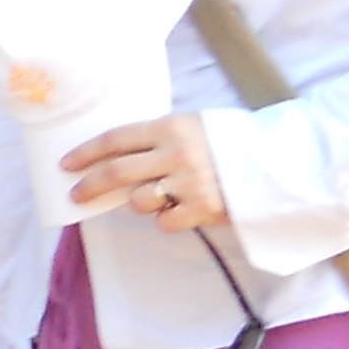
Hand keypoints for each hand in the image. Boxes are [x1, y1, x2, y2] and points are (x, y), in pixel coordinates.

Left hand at [63, 112, 226, 232]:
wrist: (281, 163)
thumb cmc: (234, 142)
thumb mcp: (197, 126)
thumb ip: (161, 138)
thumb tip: (120, 155)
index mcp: (172, 127)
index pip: (115, 139)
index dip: (86, 153)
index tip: (67, 164)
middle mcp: (176, 154)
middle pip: (116, 172)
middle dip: (89, 185)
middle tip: (76, 195)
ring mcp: (189, 183)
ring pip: (138, 200)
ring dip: (138, 202)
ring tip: (154, 196)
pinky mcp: (202, 209)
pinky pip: (164, 222)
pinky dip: (165, 219)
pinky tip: (180, 210)